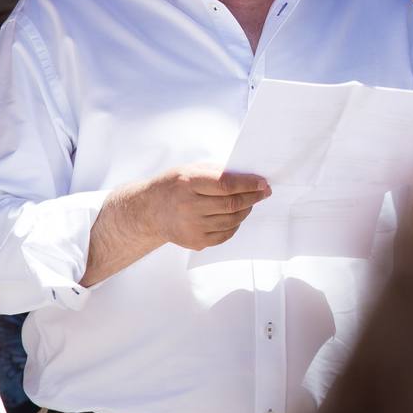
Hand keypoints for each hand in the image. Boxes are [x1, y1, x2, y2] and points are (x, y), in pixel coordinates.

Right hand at [84, 164, 270, 285]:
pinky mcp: (195, 241)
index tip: (263, 182)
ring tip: (250, 203)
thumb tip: (248, 177)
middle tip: (264, 192)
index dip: (248, 184)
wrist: (148, 211)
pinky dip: (235, 224)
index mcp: (187, 183)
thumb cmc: (172, 186)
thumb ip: (217, 172)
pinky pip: (224, 234)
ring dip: (246, 210)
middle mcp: (188, 206)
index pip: (226, 184)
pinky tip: (236, 215)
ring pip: (231, 220)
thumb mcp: (190, 170)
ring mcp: (191, 227)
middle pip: (231, 204)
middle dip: (253, 197)